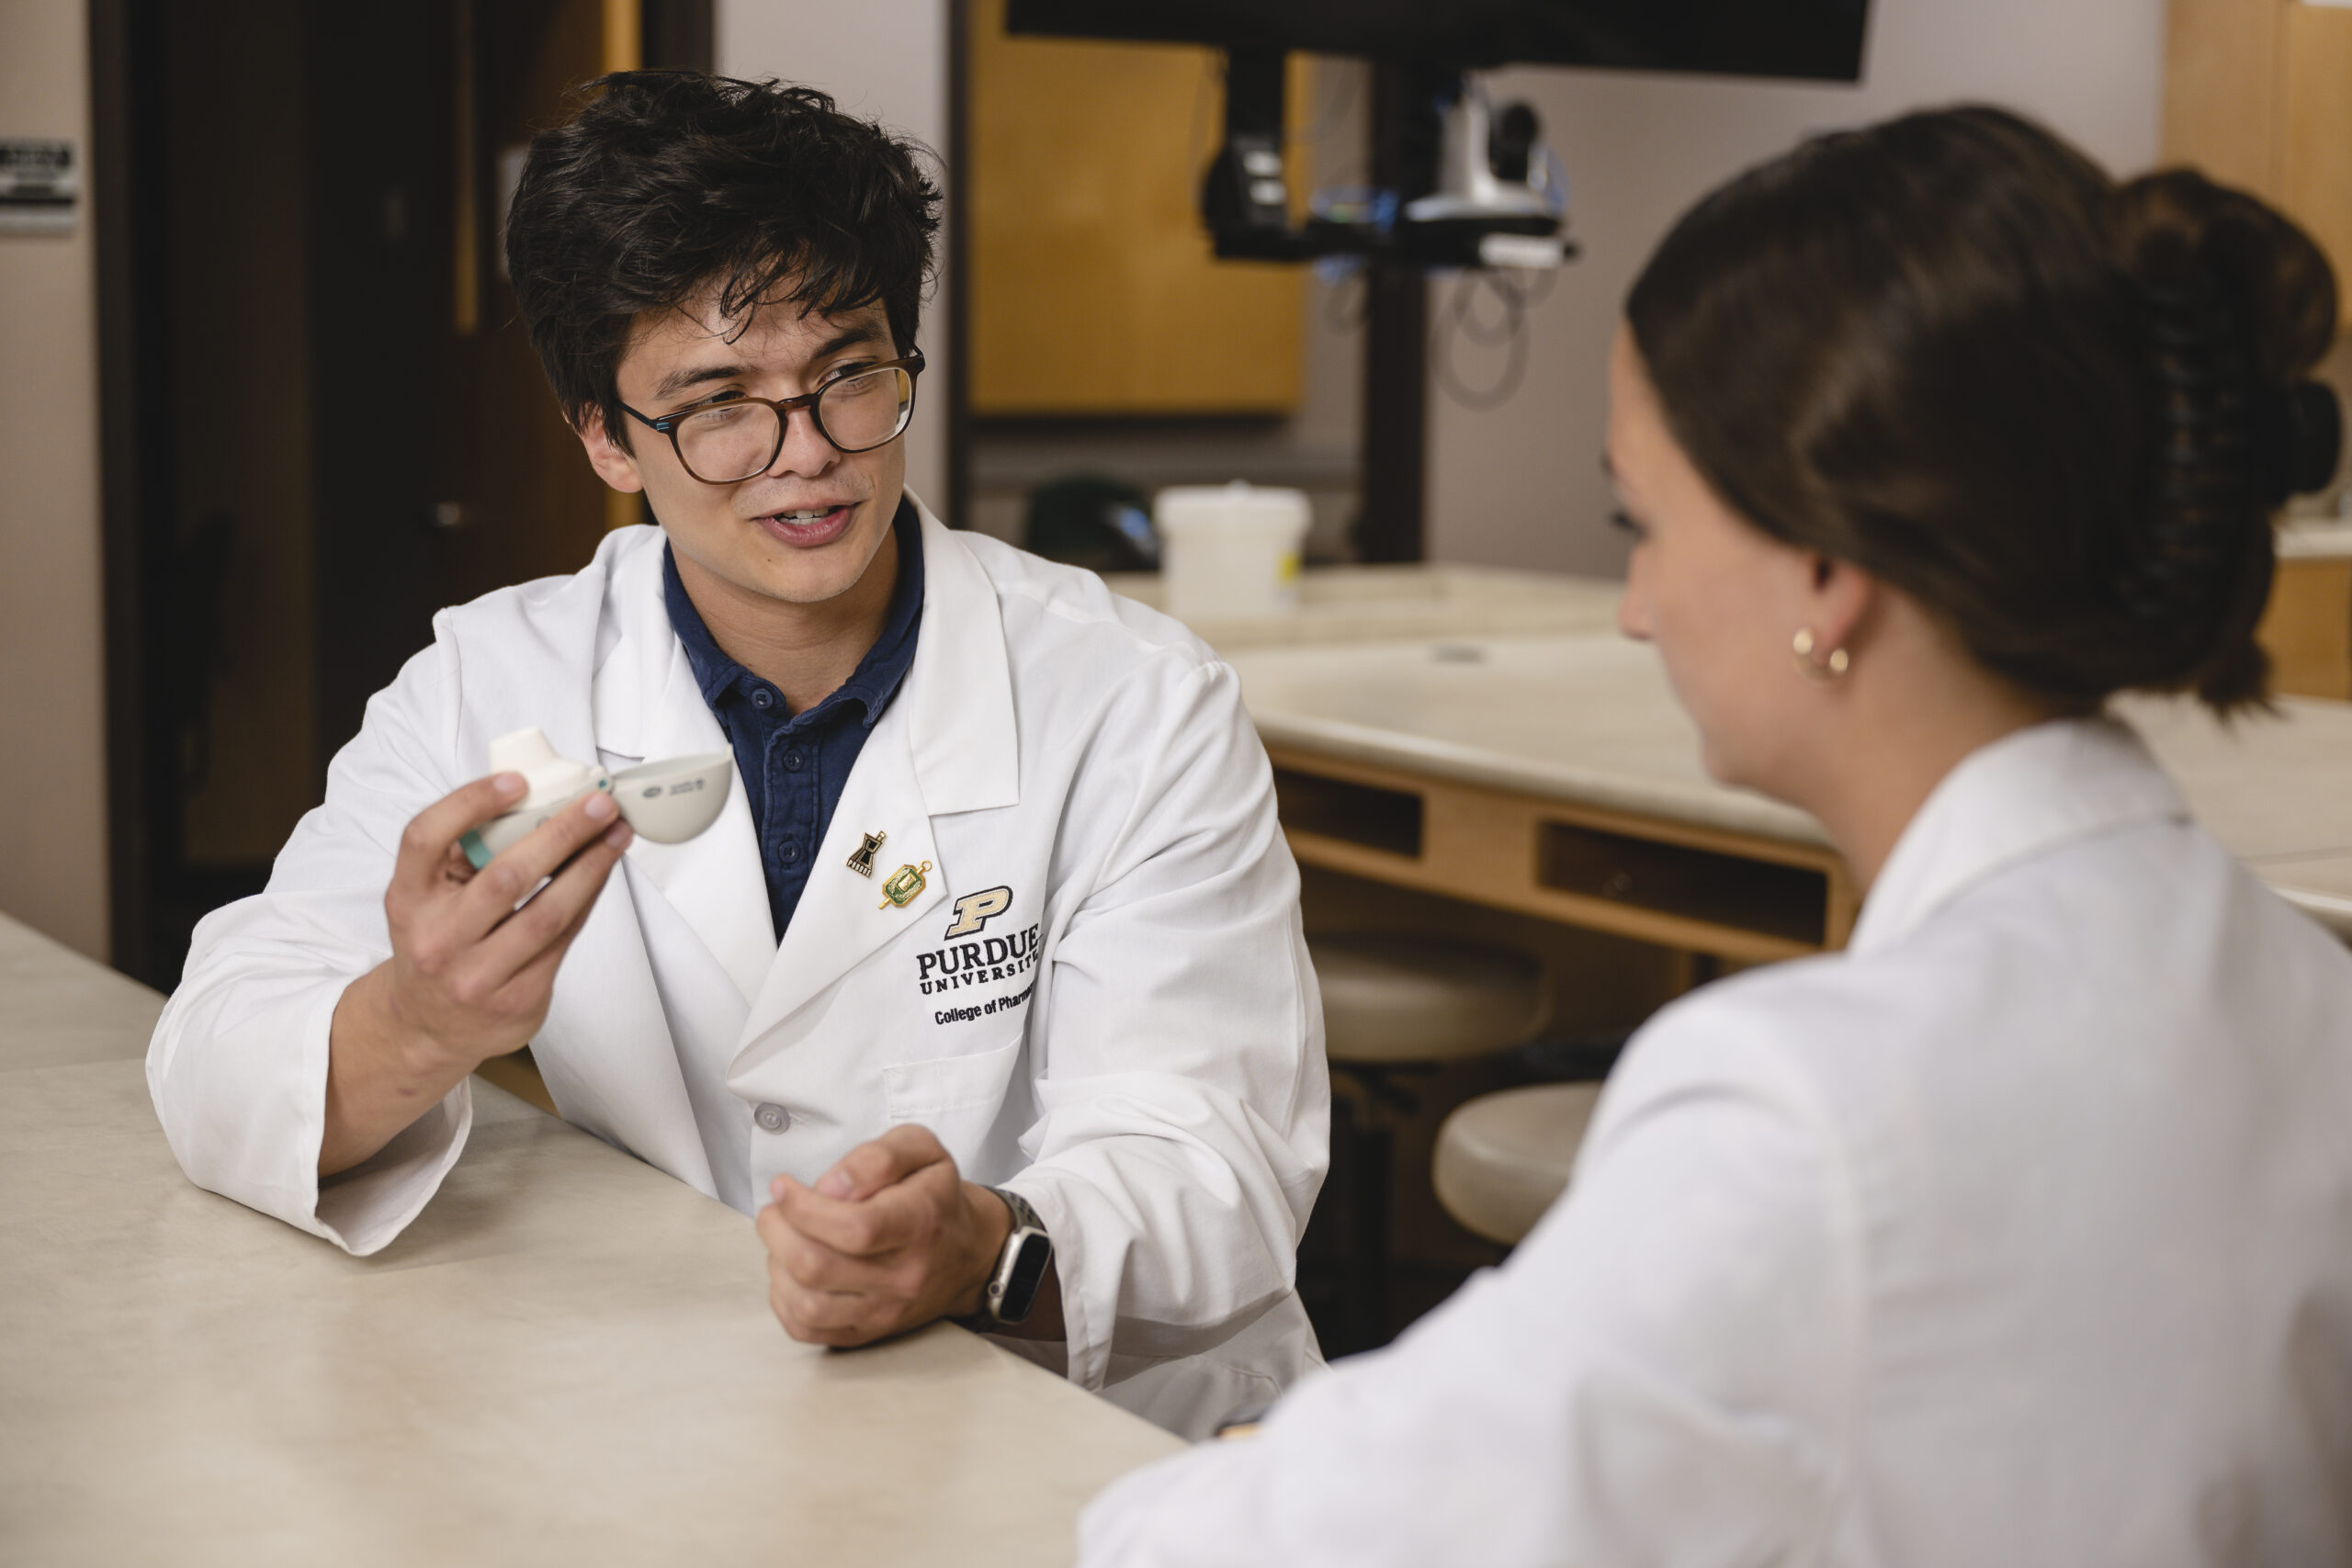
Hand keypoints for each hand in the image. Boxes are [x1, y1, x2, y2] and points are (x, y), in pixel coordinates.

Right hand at [377, 772, 632, 1072]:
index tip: (517, 781)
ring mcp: (477, 977)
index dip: (469, 803)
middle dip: (561, 834)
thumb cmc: (438, 942)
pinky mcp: (517, 1000)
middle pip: (506, 878)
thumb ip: (465, 853)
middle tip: (599, 804)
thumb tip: (535, 799)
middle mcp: (437, 940)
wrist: (429, 1026)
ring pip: (547, 914)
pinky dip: (587, 899)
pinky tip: (602, 872)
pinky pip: (563, 940)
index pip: (424, 839)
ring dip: (591, 868)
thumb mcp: (428, 897)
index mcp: (408, 901)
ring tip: (616, 836)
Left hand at [757, 1125, 1010, 1346]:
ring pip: (807, 1304)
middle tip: (774, 1210)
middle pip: (818, 1266)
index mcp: (919, 1223)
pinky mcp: (867, 1333)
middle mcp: (903, 1275)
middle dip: (778, 1231)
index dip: (804, 1207)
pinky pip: (806, 1330)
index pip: (854, 1227)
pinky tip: (789, 1271)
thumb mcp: (921, 1150)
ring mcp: (884, 1311)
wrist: (968, 1254)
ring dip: (778, 1265)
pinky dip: (783, 1300)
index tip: (783, 1187)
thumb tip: (830, 1187)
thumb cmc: (935, 1197)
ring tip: (783, 1239)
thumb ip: (876, 1157)